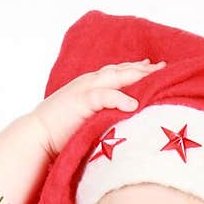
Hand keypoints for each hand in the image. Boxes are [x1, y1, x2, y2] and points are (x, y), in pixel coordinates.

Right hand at [30, 59, 165, 158]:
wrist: (37, 137)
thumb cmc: (60, 132)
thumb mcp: (88, 119)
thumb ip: (104, 114)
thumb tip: (125, 121)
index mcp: (91, 85)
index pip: (118, 72)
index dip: (137, 68)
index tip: (156, 67)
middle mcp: (89, 82)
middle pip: (122, 70)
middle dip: (144, 68)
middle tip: (165, 67)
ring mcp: (84, 90)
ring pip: (115, 77)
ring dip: (137, 75)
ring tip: (157, 76)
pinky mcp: (80, 102)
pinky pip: (103, 96)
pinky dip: (119, 98)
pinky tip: (134, 103)